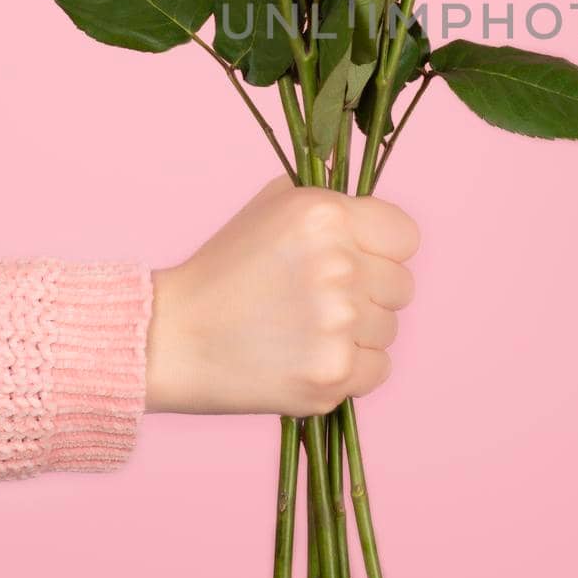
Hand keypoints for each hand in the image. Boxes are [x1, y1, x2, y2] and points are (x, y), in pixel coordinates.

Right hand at [144, 178, 420, 416]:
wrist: (171, 337)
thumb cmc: (224, 269)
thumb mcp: (272, 208)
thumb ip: (331, 203)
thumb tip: (373, 210)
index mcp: (327, 215)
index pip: (405, 236)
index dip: (384, 250)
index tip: (361, 261)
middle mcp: (339, 264)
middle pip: (402, 286)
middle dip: (370, 294)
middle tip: (319, 302)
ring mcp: (338, 323)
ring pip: (389, 330)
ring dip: (357, 333)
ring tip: (302, 330)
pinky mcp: (332, 374)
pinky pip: (378, 369)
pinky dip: (350, 370)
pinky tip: (306, 358)